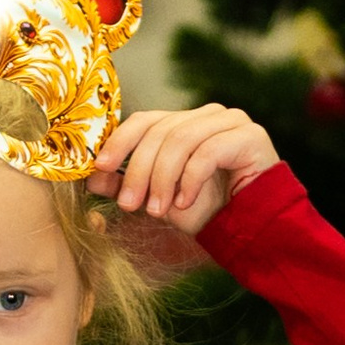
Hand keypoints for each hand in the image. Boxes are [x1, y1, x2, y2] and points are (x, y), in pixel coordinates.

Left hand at [91, 103, 278, 234]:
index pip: (145, 119)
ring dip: (162, 178)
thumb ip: (127, 184)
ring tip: (156, 210)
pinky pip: (207, 152)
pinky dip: (190, 180)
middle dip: (139, 170)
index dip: (120, 141)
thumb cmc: (208, 211)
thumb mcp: (159, 199)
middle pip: (160, 131)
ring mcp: (231, 121)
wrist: (253, 229)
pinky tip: (184, 204)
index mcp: (186, 121)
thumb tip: (91, 179)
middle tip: (128, 204)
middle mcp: (208, 114)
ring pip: (181, 140)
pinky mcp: (250, 136)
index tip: (101, 168)